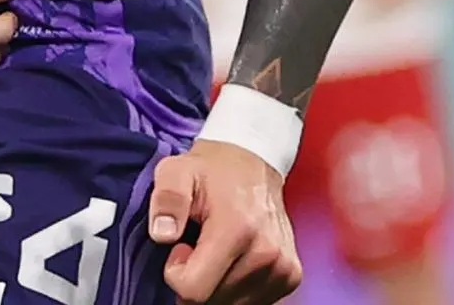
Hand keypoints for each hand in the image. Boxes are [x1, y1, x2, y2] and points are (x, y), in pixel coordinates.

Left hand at [149, 142, 301, 303]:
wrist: (253, 162)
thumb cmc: (210, 172)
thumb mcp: (176, 171)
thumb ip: (166, 200)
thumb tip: (162, 234)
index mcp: (237, 229)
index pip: (195, 291)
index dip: (176, 273)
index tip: (181, 247)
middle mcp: (267, 253)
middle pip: (213, 301)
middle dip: (197, 279)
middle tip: (198, 245)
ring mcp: (283, 268)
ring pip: (231, 304)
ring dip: (216, 284)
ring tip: (217, 250)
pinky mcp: (291, 276)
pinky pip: (251, 302)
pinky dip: (235, 287)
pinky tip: (233, 259)